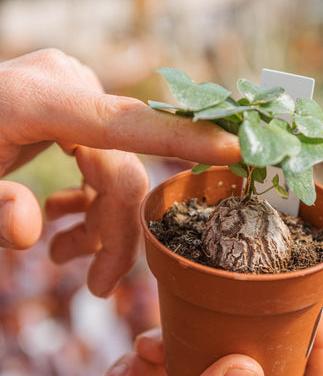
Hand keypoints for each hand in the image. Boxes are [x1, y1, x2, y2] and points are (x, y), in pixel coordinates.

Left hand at [0, 48, 239, 295]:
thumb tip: (36, 235)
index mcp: (34, 98)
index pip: (127, 125)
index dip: (186, 140)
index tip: (235, 149)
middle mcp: (67, 88)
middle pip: (123, 172)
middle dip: (117, 234)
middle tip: (97, 287)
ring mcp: (73, 94)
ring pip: (117, 172)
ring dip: (100, 222)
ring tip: (65, 257)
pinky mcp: (74, 108)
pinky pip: (103, 159)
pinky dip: (90, 199)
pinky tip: (64, 226)